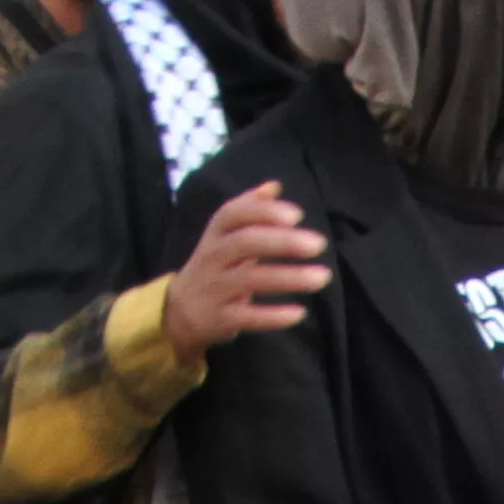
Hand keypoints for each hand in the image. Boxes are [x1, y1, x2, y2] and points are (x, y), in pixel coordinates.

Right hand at [162, 182, 328, 357]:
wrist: (180, 311)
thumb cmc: (216, 265)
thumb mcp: (225, 236)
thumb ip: (250, 209)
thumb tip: (275, 185)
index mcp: (216, 233)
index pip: (233, 214)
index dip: (264, 212)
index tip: (297, 215)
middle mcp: (213, 256)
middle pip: (245, 243)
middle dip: (283, 241)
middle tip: (319, 244)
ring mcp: (215, 288)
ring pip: (251, 280)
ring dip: (289, 278)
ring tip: (322, 276)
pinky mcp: (220, 318)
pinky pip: (248, 317)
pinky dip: (274, 316)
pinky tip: (300, 312)